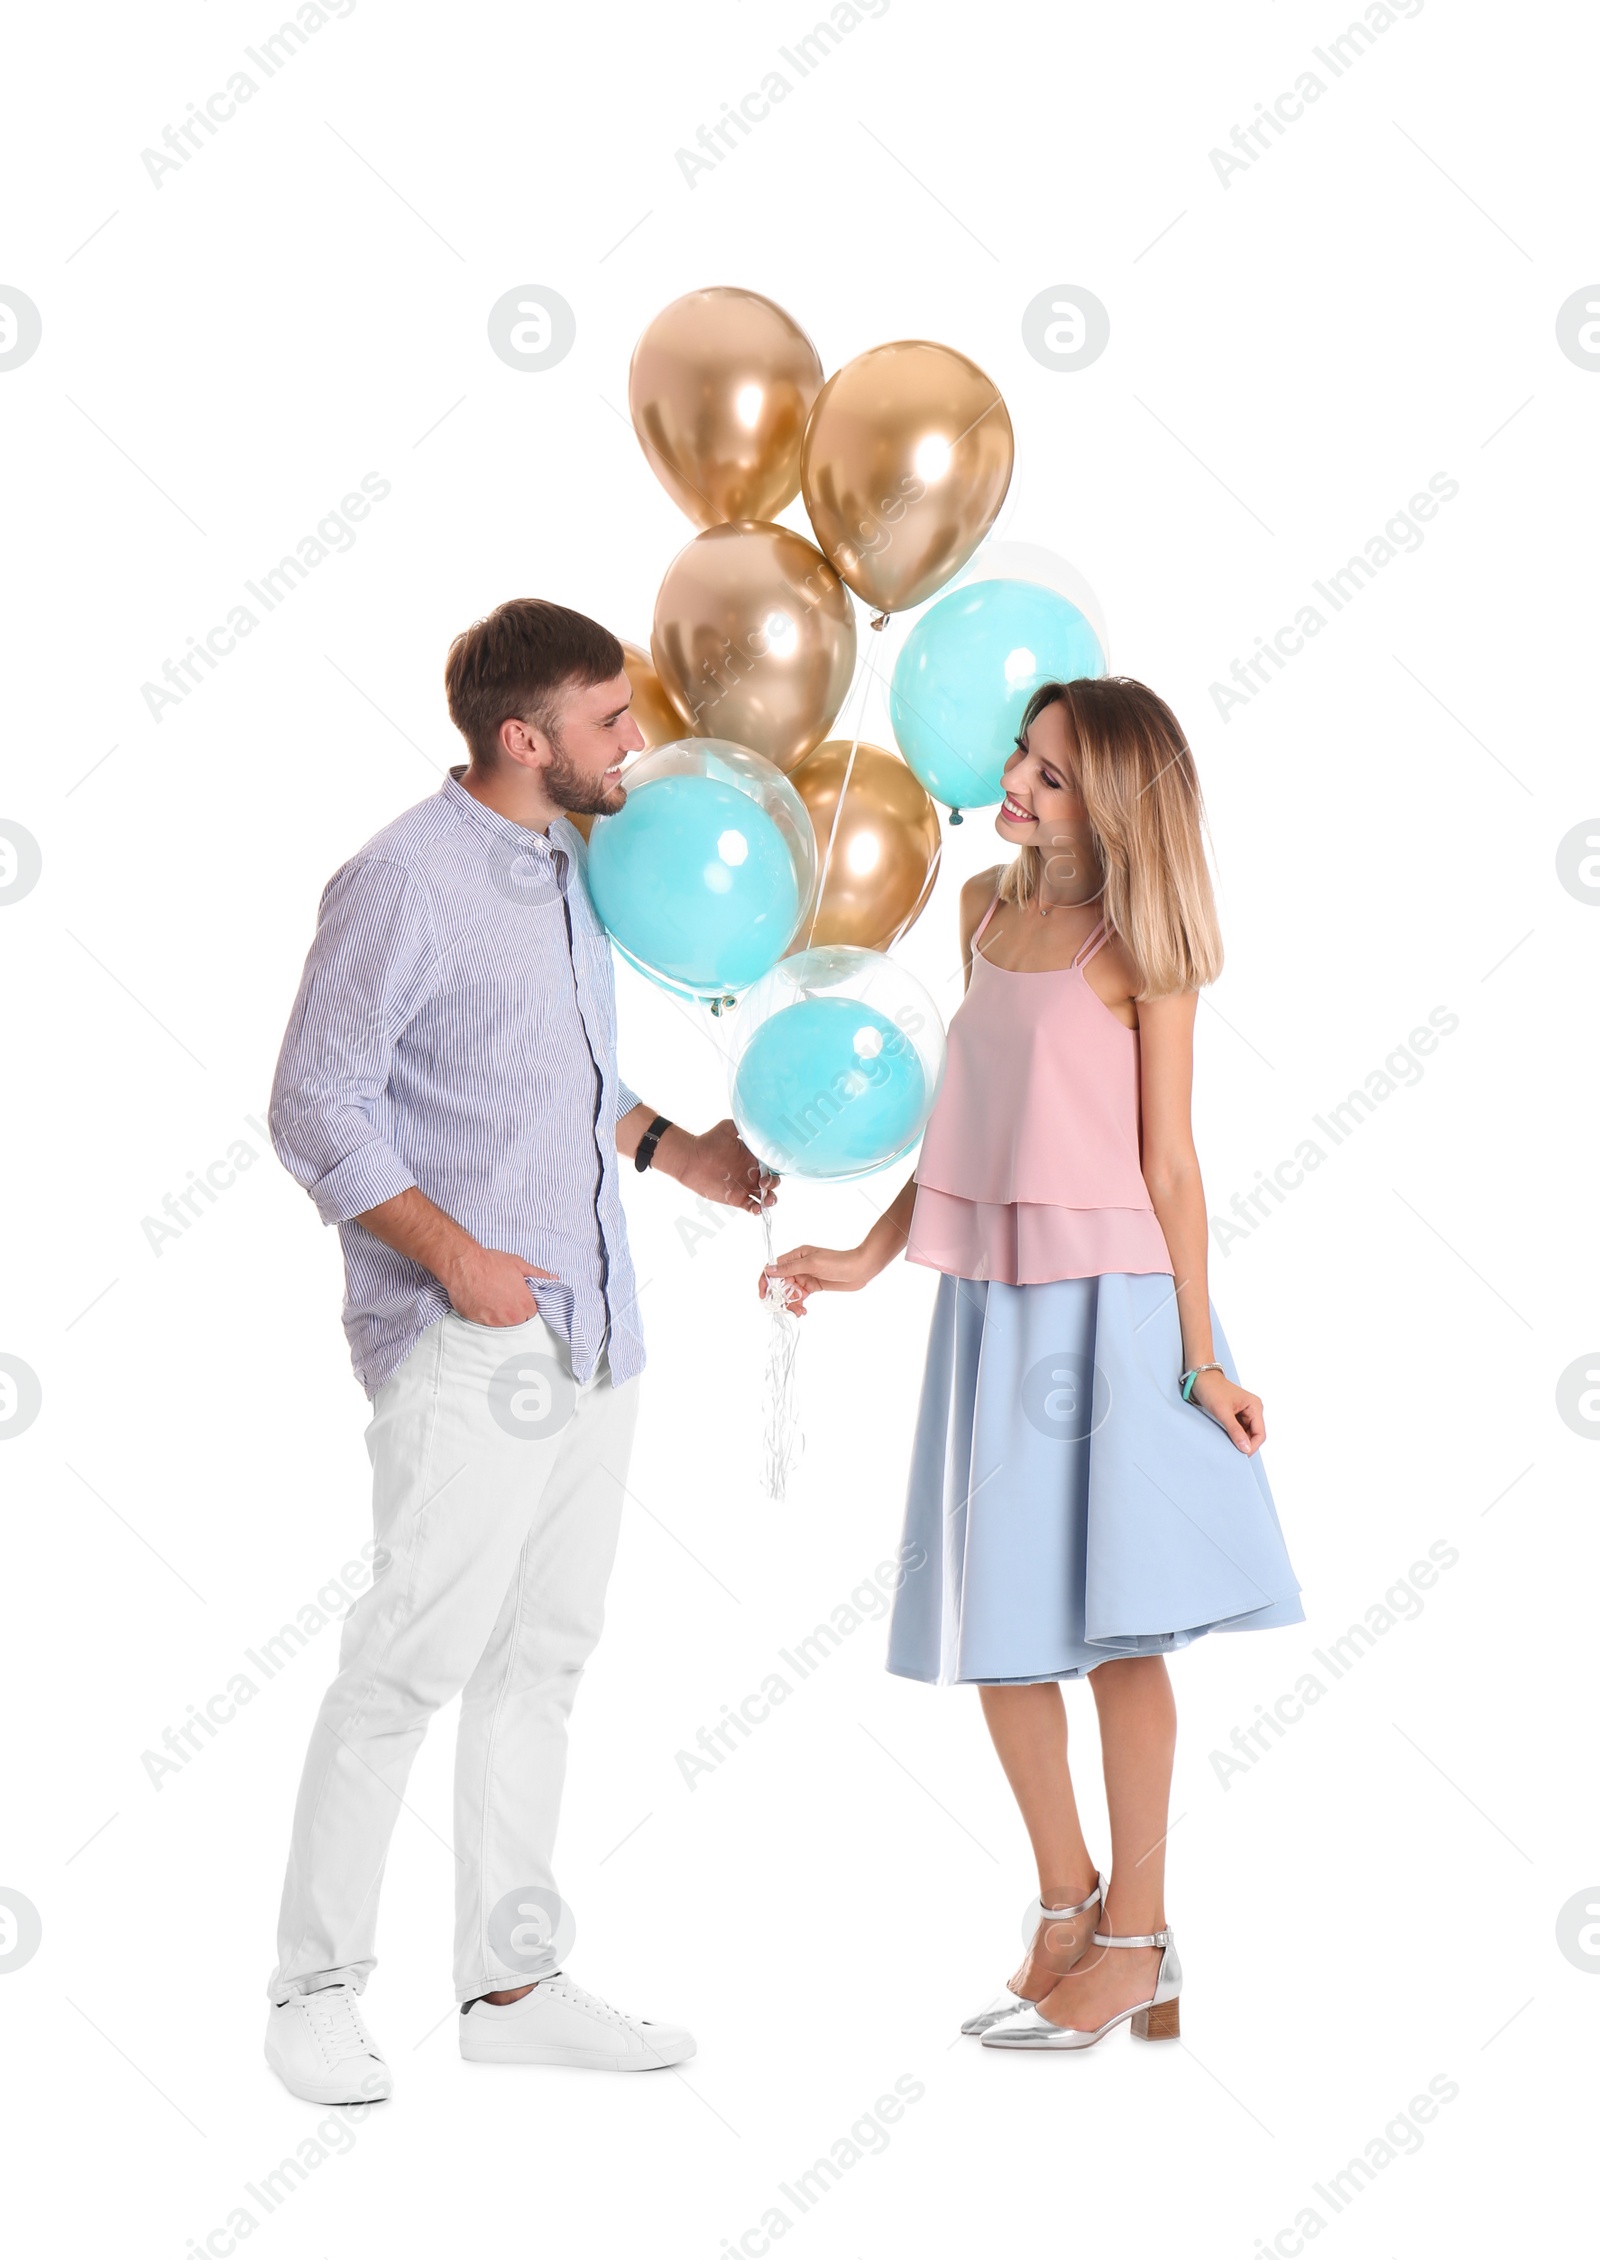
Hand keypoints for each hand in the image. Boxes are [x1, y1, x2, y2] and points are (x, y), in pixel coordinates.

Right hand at [445, 1246, 556, 1327]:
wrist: (465, 1265)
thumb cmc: (491, 1263)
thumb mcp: (519, 1265)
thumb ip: (538, 1274)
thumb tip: (553, 1278)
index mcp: (525, 1305)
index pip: (531, 1314)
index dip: (524, 1306)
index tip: (516, 1299)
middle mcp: (512, 1318)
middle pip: (517, 1323)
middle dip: (512, 1313)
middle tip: (502, 1299)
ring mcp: (495, 1323)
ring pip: (502, 1326)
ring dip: (499, 1317)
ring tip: (491, 1301)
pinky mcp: (479, 1324)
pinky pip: (486, 1326)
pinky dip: (485, 1318)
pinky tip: (482, 1305)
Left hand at [659, 1117, 775, 1212]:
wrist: (691, 1158)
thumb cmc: (708, 1141)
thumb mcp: (727, 1128)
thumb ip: (742, 1127)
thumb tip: (757, 1122)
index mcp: (754, 1157)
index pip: (772, 1164)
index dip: (776, 1167)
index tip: (771, 1169)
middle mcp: (752, 1172)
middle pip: (772, 1181)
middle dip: (773, 1184)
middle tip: (763, 1183)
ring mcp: (745, 1186)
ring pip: (765, 1196)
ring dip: (770, 1199)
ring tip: (766, 1200)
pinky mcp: (736, 1198)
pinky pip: (751, 1206)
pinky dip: (757, 1210)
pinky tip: (756, 1209)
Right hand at [758, 1242, 874, 1315]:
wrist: (860, 1269)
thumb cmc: (838, 1262)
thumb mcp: (812, 1264)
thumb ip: (790, 1268)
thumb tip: (769, 1270)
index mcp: (795, 1256)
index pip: (773, 1268)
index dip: (766, 1282)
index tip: (765, 1297)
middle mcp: (798, 1266)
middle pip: (780, 1283)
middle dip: (781, 1298)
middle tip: (788, 1309)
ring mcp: (805, 1277)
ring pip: (789, 1292)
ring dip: (790, 1304)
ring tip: (799, 1312)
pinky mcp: (813, 1286)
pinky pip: (800, 1297)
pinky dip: (799, 1305)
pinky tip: (803, 1311)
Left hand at [1190, 1367, 1265, 1454]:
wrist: (1200, 1377)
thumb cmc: (1211, 1390)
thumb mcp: (1222, 1412)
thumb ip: (1235, 1431)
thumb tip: (1246, 1448)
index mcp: (1255, 1406)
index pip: (1260, 1434)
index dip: (1252, 1446)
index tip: (1240, 1455)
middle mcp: (1254, 1409)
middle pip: (1255, 1434)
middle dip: (1246, 1444)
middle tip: (1233, 1453)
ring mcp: (1246, 1411)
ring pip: (1248, 1433)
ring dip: (1240, 1440)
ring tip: (1228, 1445)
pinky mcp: (1237, 1413)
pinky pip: (1240, 1429)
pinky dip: (1235, 1435)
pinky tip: (1227, 1438)